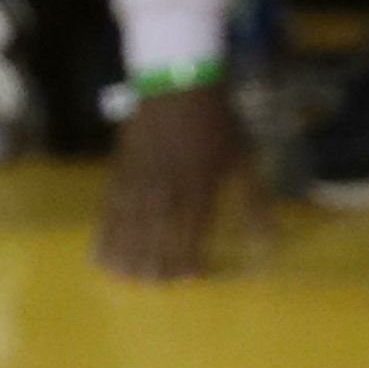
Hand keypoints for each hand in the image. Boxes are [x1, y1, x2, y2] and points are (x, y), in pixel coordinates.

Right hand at [95, 85, 254, 281]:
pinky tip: (99, 255)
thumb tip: (269, 241)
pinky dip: (103, 236)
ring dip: (126, 258)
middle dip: (154, 265)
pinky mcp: (120, 177)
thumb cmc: (217, 122)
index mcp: (200, 189)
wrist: (179, 82)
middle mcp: (168, 192)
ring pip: (129, 230)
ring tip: (124, 279)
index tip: (190, 279)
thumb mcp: (243, 158)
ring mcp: (141, 185)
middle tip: (152, 285)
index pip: (192, 235)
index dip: (190, 259)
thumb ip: (254, 202)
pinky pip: (108, 214)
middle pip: (156, 238)